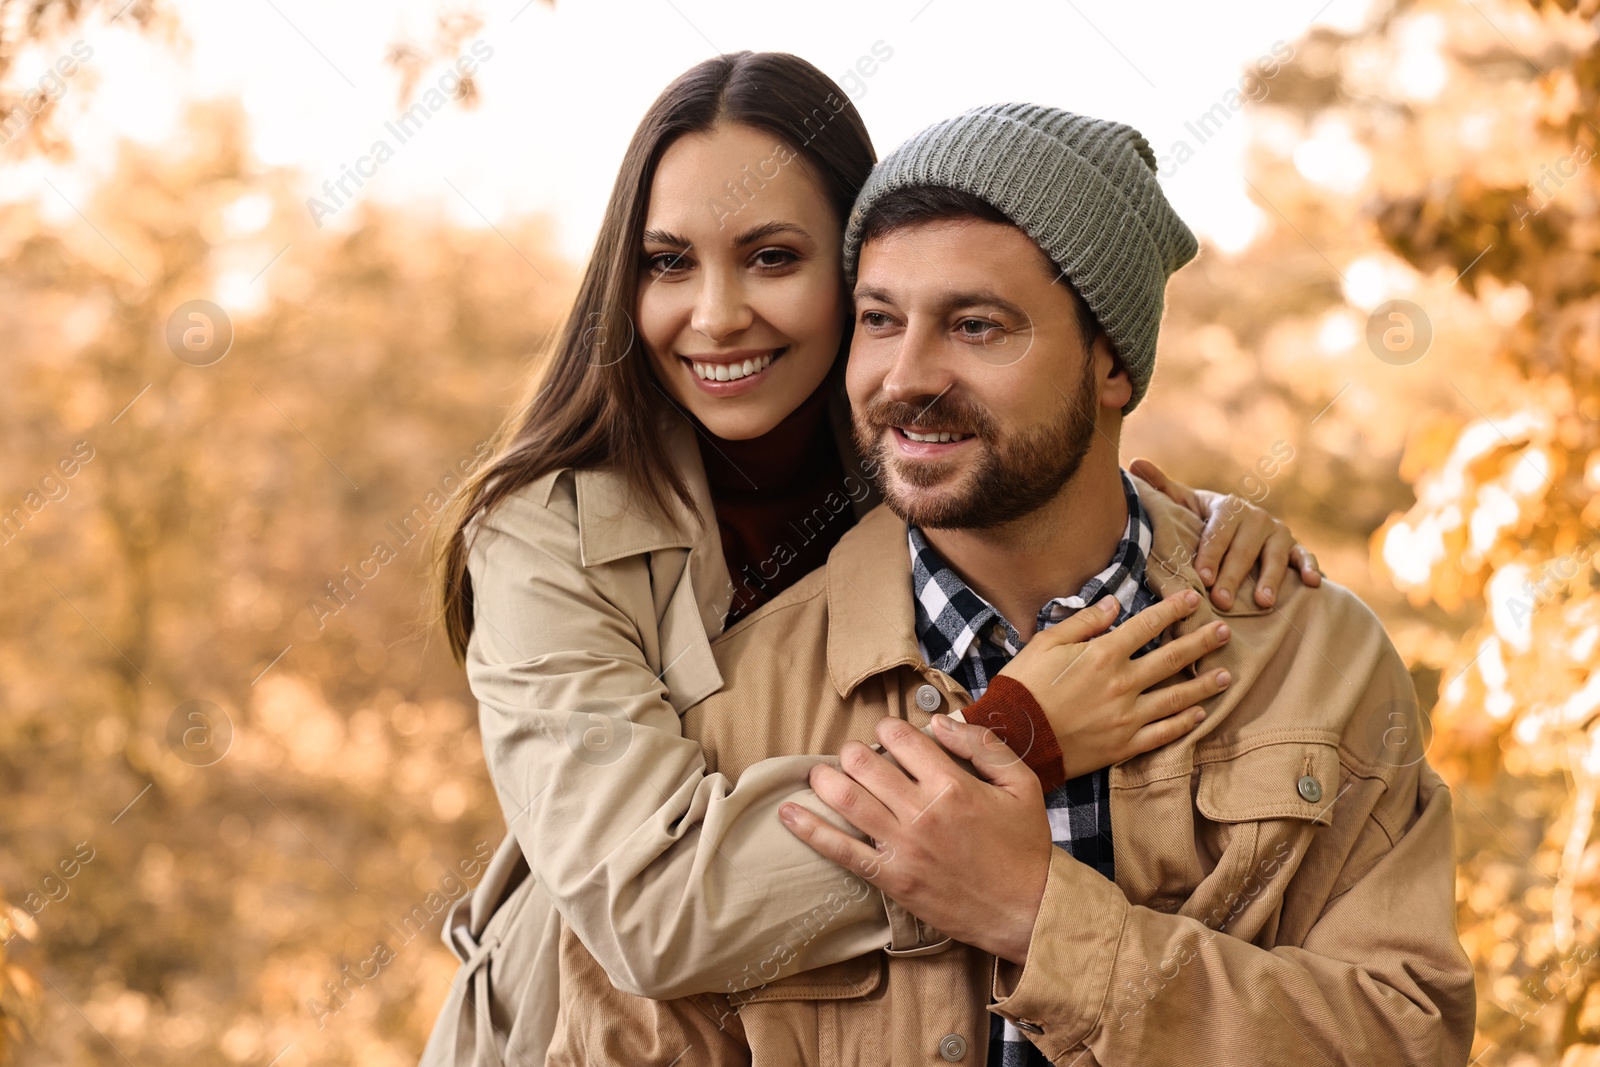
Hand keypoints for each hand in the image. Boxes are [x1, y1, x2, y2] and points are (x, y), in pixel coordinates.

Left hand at [780, 715, 1050, 964]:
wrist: (1029, 910)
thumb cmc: (1026, 846)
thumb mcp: (1021, 784)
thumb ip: (982, 745)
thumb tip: (939, 721)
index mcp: (953, 784)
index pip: (901, 738)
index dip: (887, 729)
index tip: (887, 735)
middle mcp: (923, 811)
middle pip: (865, 765)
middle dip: (853, 753)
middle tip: (855, 757)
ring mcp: (904, 846)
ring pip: (847, 800)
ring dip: (824, 779)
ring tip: (818, 774)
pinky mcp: (892, 878)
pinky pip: (841, 851)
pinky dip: (810, 830)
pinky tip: (788, 813)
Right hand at [996, 590, 1231, 777]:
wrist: (1013, 738)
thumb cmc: (1023, 686)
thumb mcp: (1045, 644)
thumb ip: (1083, 622)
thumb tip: (1114, 603)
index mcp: (1103, 655)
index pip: (1147, 625)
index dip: (1173, 610)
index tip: (1194, 600)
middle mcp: (1122, 684)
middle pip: (1172, 659)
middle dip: (1201, 642)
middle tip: (1225, 632)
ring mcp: (1127, 717)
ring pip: (1177, 698)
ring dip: (1204, 685)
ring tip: (1225, 675)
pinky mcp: (1124, 745)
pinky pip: (1164, 733)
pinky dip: (1185, 723)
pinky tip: (1200, 715)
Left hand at [1129, 457, 1322, 609]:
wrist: (1239, 525)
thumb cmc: (1205, 522)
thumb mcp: (1185, 507)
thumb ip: (1162, 489)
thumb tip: (1134, 461)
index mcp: (1227, 508)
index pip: (1218, 531)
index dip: (1211, 554)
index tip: (1201, 577)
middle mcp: (1255, 517)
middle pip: (1245, 548)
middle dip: (1234, 574)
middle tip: (1223, 600)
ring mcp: (1278, 532)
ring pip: (1276, 555)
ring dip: (1270, 578)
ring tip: (1262, 603)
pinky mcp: (1296, 547)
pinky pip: (1305, 556)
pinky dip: (1310, 567)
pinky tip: (1312, 583)